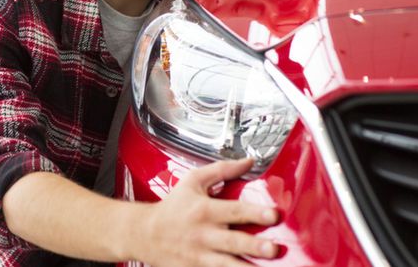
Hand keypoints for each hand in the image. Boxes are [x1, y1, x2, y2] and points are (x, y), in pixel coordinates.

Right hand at [135, 159, 278, 266]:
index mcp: (205, 210)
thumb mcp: (193, 181)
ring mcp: (200, 256)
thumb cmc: (172, 207)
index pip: (234, 210)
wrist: (143, 233)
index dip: (255, 212)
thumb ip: (222, 170)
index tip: (274, 215)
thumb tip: (249, 162)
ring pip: (227, 265)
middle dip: (254, 246)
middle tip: (273, 248)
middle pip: (233, 241)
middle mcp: (204, 234)